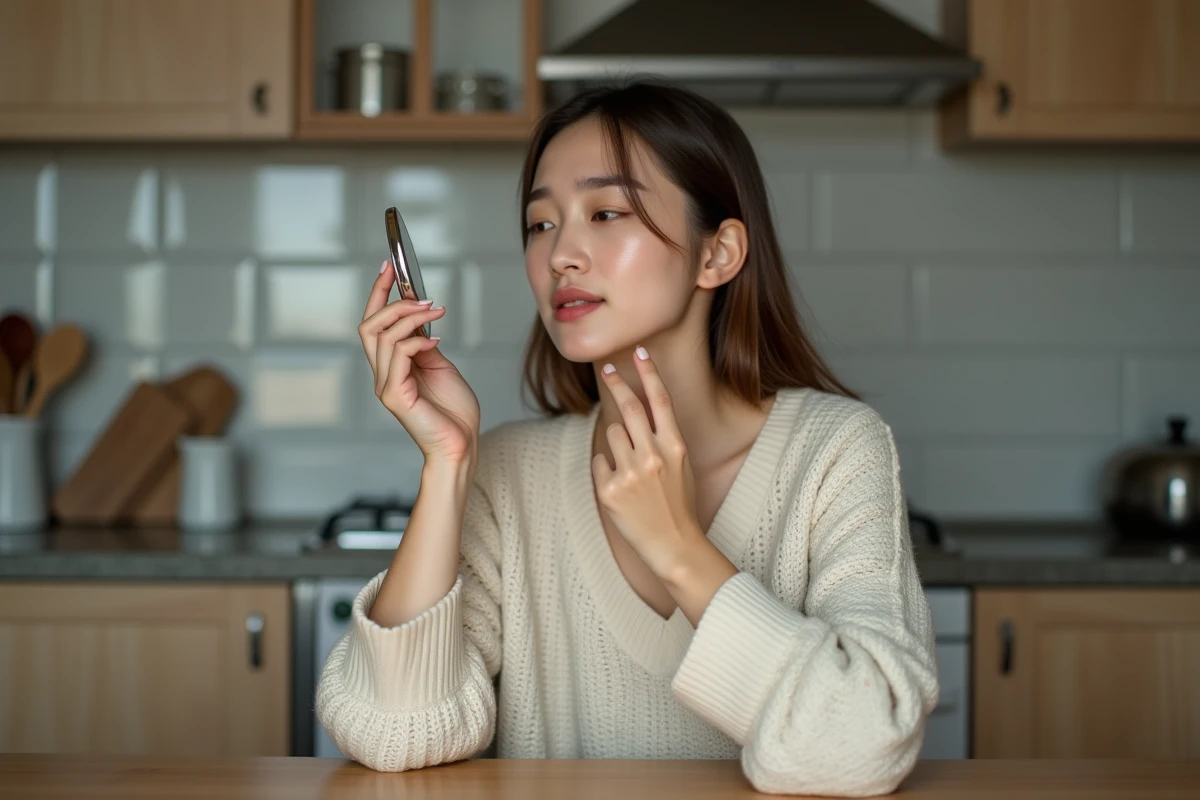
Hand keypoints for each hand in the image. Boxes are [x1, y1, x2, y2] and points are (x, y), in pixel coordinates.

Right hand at [359, 260, 480, 464]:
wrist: (460, 445)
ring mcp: (385, 386)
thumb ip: (424, 344)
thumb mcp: (439, 365)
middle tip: (420, 295)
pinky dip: (417, 340)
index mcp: (390, 367)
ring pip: (382, 336)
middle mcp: (382, 375)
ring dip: (411, 317)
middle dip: (391, 301)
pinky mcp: (395, 396)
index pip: (373, 324)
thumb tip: (420, 317)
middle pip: (369, 326)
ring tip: (436, 312)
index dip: (378, 294)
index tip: (389, 267)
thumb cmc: (453, 412)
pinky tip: (436, 341)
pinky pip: (398, 355)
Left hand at [592, 346, 703, 577]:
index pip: (660, 400)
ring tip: (630, 468)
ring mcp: (630, 472)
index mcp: (675, 447)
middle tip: (606, 369)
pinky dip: (606, 469)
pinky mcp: (609, 490)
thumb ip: (662, 439)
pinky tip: (622, 489)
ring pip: (611, 434)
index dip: (648, 372)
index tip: (638, 351)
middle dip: (616, 383)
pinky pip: (599, 462)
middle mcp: (653, 456)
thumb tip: (636, 412)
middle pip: (628, 406)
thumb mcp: (681, 466)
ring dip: (616, 443)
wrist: (674, 545)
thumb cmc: (678, 504)